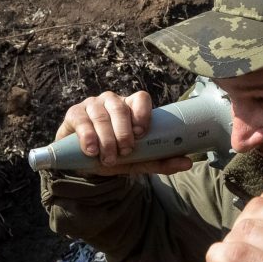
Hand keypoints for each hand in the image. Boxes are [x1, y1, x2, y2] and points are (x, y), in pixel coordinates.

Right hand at [56, 91, 191, 175]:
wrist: (84, 163)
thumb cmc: (116, 155)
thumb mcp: (138, 160)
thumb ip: (161, 161)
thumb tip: (188, 163)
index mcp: (131, 108)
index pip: (141, 98)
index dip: (142, 113)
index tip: (141, 133)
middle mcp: (112, 101)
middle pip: (120, 107)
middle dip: (123, 131)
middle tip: (126, 151)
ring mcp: (92, 105)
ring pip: (101, 115)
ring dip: (107, 138)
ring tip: (109, 158)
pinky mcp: (74, 113)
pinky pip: (82, 120)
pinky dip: (88, 136)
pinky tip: (92, 150)